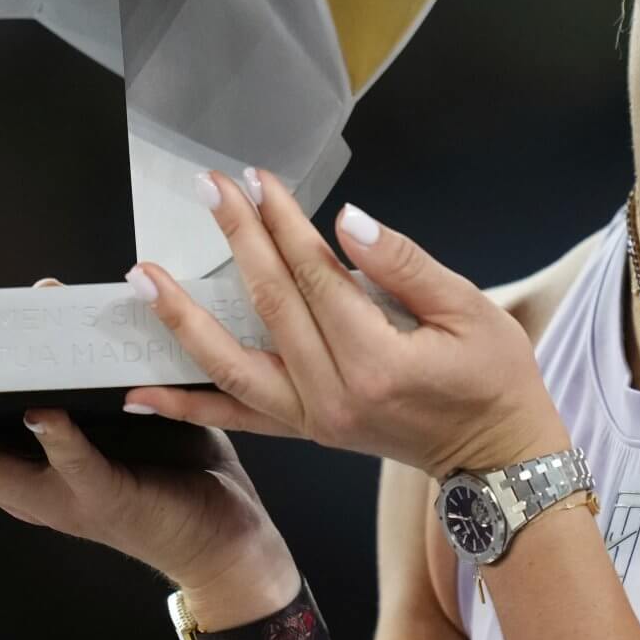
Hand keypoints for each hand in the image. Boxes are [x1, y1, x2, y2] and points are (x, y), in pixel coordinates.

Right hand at [0, 281, 291, 597]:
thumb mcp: (109, 407)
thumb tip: (45, 294)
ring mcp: (64, 500)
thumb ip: (76, 358)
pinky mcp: (107, 500)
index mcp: (23, 468)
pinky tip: (42, 412)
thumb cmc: (168, 463)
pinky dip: (55, 439)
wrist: (227, 537)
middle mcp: (30, 491)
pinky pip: (74, 469)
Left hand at [122, 170, 570, 478]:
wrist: (499, 459)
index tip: (260, 179)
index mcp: (379, 362)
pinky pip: (237, 417)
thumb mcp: (471, 310)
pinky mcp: (307, 431)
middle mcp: (335, 396)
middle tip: (209, 188)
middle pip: (271, 306)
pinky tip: (141, 390)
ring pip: (233, 366)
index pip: (316, 278)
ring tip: (143, 278)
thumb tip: (345, 222)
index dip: (285, 224)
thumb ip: (403, 264)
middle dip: (238, 240)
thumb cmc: (495, 379)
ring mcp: (314, 420)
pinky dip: (188, 404)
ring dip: (183, 320)